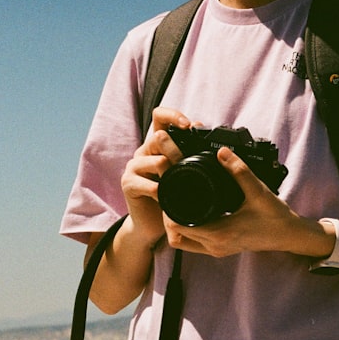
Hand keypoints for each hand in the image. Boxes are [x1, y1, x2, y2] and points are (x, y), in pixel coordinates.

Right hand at [120, 107, 193, 245]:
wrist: (151, 224)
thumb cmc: (170, 196)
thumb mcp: (183, 173)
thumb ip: (190, 156)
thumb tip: (210, 138)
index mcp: (157, 145)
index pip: (160, 117)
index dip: (173, 116)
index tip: (190, 125)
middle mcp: (144, 151)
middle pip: (159, 137)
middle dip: (178, 150)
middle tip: (187, 163)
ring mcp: (134, 167)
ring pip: (157, 160)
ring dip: (173, 172)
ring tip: (179, 185)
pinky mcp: (128, 184)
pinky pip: (151, 185)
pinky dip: (164, 193)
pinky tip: (168, 199)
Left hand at [164, 147, 327, 257]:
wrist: (289, 235)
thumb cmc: (275, 217)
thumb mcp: (257, 191)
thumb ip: (239, 171)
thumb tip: (222, 152)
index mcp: (220, 233)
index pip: (178, 225)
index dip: (168, 207)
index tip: (168, 190)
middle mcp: (215, 246)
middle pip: (175, 235)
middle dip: (168, 215)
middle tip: (169, 194)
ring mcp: (217, 250)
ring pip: (182, 242)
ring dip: (176, 226)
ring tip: (176, 204)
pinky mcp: (220, 250)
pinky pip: (194, 244)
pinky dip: (186, 231)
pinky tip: (190, 213)